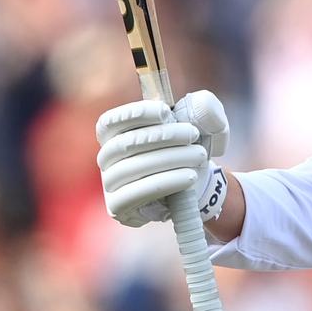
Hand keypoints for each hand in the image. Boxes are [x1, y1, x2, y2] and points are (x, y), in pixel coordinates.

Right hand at [96, 90, 229, 226]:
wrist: (195, 180)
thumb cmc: (189, 146)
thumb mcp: (202, 123)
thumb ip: (204, 108)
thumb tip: (199, 103)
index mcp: (115, 134)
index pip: (110, 121)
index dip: (133, 114)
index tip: (165, 111)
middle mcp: (107, 158)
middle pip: (125, 144)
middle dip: (163, 136)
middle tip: (193, 134)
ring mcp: (109, 184)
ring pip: (132, 168)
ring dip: (170, 159)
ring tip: (199, 155)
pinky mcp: (118, 207)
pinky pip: (134, 194)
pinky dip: (165, 182)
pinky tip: (189, 177)